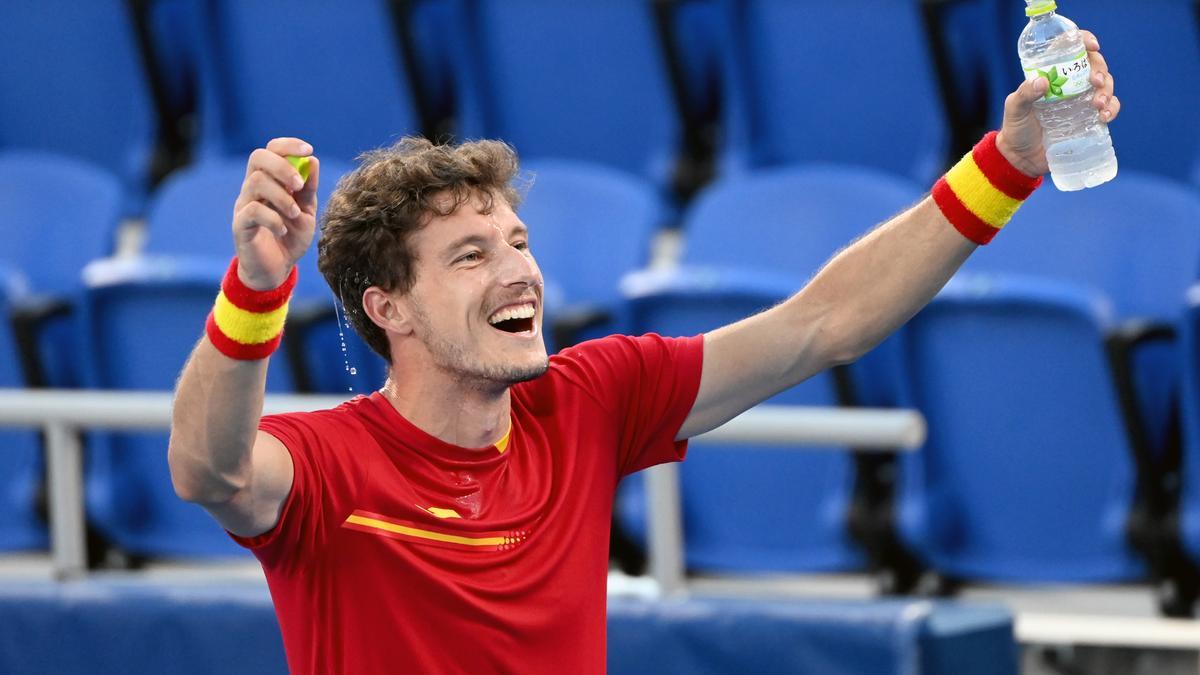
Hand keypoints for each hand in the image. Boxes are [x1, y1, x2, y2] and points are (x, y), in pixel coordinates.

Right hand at [232, 137, 319, 289]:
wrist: (277, 270)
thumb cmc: (290, 237)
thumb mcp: (306, 211)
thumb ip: (308, 188)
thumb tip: (311, 160)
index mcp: (269, 181)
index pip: (271, 150)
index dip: (288, 145)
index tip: (308, 150)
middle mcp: (252, 188)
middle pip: (258, 158)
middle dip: (282, 166)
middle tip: (299, 186)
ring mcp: (243, 205)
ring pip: (256, 182)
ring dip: (281, 196)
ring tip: (294, 214)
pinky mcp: (240, 226)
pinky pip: (252, 211)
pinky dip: (272, 218)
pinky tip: (283, 230)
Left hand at [996, 30, 1119, 176]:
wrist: (1021, 158)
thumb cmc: (1016, 128)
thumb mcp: (1014, 108)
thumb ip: (1024, 94)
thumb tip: (1043, 81)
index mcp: (1053, 74)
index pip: (1072, 49)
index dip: (1084, 41)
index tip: (1092, 46)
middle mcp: (1070, 84)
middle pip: (1095, 66)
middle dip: (1100, 70)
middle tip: (1095, 82)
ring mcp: (1082, 101)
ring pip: (1106, 85)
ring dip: (1108, 90)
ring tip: (1098, 104)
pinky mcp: (1089, 119)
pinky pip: (1109, 108)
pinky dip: (1112, 109)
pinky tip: (1104, 116)